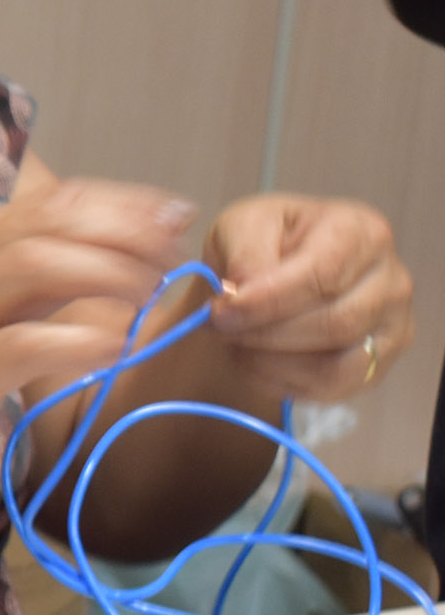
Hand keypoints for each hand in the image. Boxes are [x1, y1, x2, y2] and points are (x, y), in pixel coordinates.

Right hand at [0, 178, 193, 504]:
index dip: (121, 203)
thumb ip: (27, 286)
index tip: (173, 217)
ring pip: (36, 267)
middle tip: (175, 256)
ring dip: (108, 275)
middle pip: (49, 224)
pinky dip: (79, 341)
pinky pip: (24, 344)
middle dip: (124, 232)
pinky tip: (117, 349)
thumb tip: (110, 264)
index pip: (51, 202)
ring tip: (152, 299)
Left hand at [204, 193, 413, 400]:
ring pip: (336, 365)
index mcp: (361, 232)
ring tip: (235, 343)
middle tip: (221, 328)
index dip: (268, 301)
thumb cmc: (265, 242)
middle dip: (266, 333)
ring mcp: (393, 326)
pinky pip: (332, 389)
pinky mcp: (380, 363)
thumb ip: (245, 252)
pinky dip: (283, 382)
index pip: (323, 275)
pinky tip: (254, 362)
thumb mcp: (244, 225)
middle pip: (335, 324)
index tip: (221, 311)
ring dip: (271, 362)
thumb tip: (243, 290)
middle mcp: (391, 279)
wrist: (275, 271)